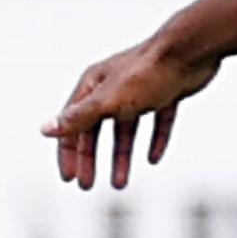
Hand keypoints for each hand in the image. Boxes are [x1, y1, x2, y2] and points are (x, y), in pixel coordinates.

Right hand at [41, 39, 220, 189]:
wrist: (190, 51)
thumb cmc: (147, 73)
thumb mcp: (108, 102)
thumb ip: (78, 118)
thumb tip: (46, 129)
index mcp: (94, 86)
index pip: (72, 124)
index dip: (68, 152)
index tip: (70, 178)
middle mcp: (113, 88)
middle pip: (96, 129)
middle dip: (91, 159)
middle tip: (88, 185)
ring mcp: (140, 91)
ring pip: (126, 130)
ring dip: (121, 157)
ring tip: (120, 184)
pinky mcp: (166, 93)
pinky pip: (157, 122)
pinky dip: (154, 141)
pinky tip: (154, 158)